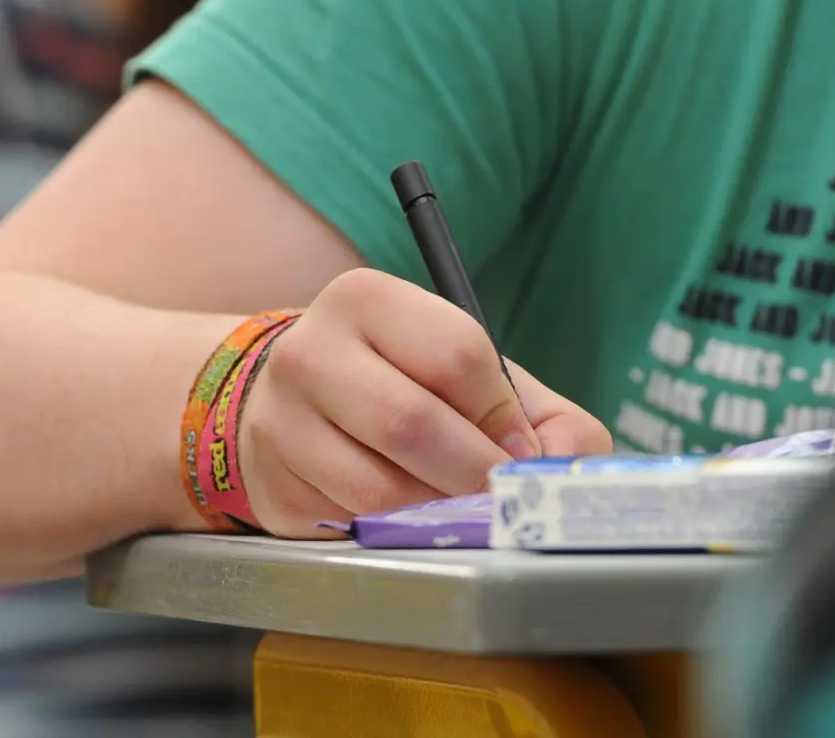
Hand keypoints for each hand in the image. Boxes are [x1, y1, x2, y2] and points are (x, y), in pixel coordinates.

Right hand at [237, 268, 609, 537]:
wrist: (290, 402)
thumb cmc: (400, 384)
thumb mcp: (469, 374)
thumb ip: (541, 416)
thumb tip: (562, 470)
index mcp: (365, 300)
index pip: (456, 355)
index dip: (501, 415)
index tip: (516, 448)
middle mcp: (309, 352)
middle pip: (410, 423)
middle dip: (474, 474)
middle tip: (499, 497)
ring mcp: (279, 422)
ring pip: (378, 490)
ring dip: (436, 513)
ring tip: (452, 508)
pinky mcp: (273, 486)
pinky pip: (350, 526)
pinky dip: (394, 534)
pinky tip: (400, 518)